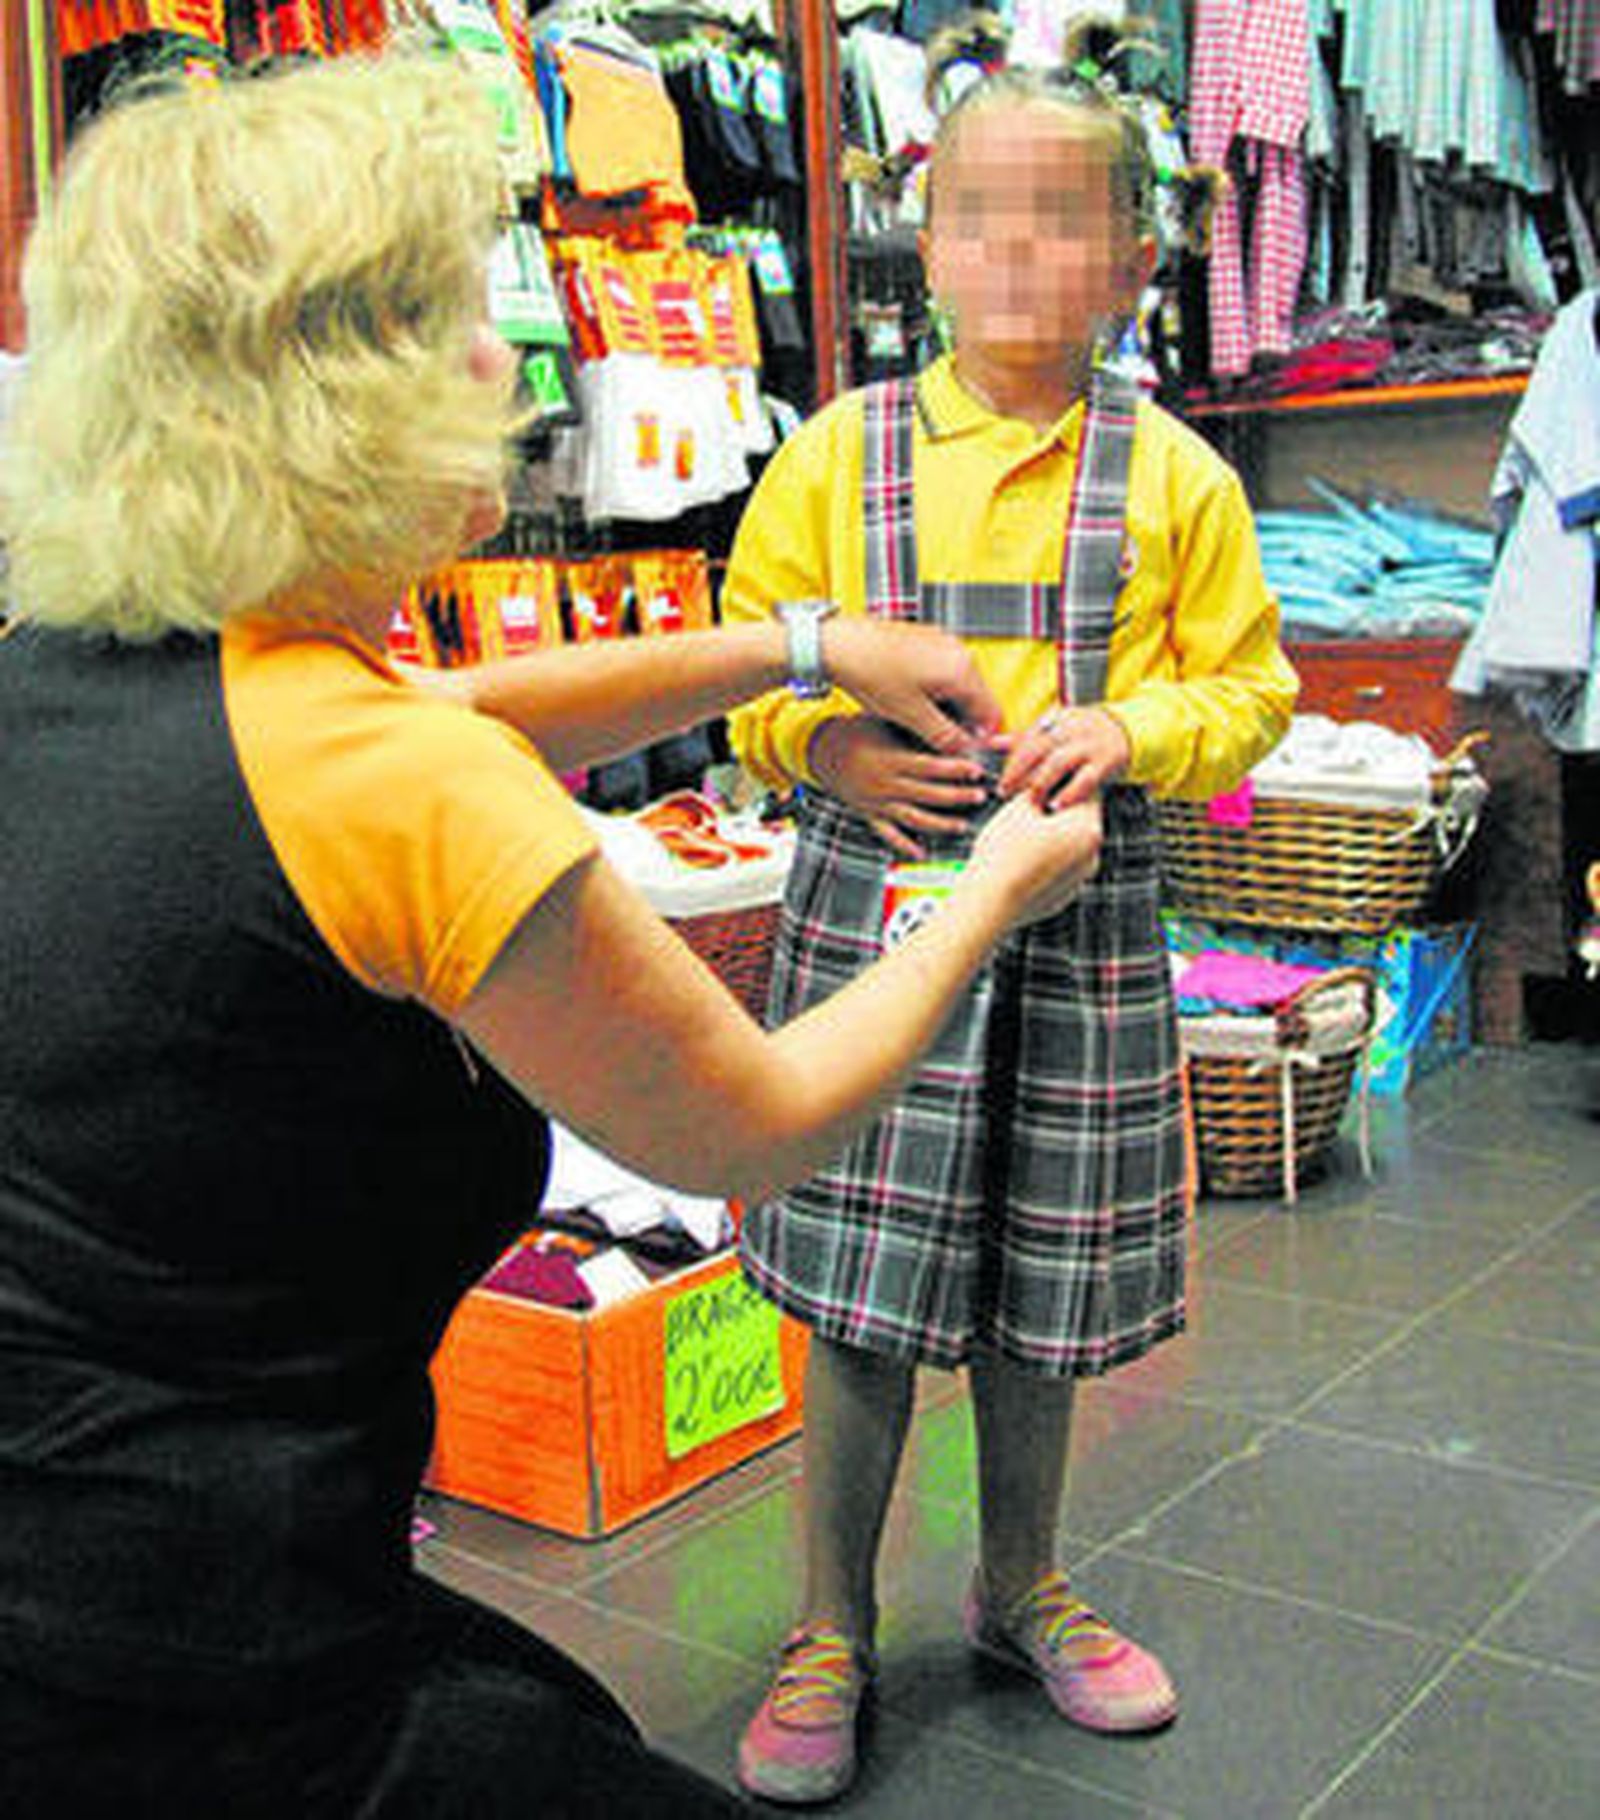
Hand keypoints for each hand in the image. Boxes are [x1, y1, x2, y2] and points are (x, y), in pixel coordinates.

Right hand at [811, 716, 990, 859]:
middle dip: (957, 797)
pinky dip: (905, 846)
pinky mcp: (869, 815)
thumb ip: (915, 729)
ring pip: (915, 818)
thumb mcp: (885, 722)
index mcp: (890, 759)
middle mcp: (885, 784)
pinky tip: (921, 853)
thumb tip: (950, 730)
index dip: (956, 770)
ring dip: (941, 824)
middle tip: (979, 796)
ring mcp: (878, 803)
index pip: (931, 767)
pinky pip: (888, 835)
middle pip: (928, 795)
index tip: (977, 770)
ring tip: (962, 825)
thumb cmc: (856, 732)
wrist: (822, 749)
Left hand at [821, 618, 1002, 756]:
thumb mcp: (910, 716)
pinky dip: (937, 688)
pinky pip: (944, 670)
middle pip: (978, 697)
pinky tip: (912, 698)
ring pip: (960, 684)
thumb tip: (962, 750)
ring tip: (921, 718)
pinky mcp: (927, 640)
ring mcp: (943, 642)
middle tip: (942, 739)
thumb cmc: (868, 671)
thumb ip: (944, 737)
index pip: (992, 712)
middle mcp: (958, 651)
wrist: (839, 643)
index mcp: (961, 669)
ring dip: (949, 706)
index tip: (969, 751)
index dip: (982, 738)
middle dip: (964, 721)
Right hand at [967, 793, 1102, 927]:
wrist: (989, 904)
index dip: (1061, 780)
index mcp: (1087, 827)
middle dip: (1056, 810)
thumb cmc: (1003, 851)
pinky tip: (1018, 862)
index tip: (1040, 782)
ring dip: (1051, 836)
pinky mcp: (1065, 896)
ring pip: (1069, 845)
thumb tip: (1045, 786)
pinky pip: (1059, 869)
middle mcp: (1093, 854)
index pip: (1085, 789)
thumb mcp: (1019, 808)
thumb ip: (1039, 790)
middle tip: (1025, 807)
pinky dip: (1045, 861)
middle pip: (1079, 819)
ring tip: (1017, 838)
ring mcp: (1080, 878)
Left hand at [998, 706, 1130, 808]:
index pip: (1027, 740)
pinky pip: (1084, 780)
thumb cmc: (1084, 734)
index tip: (1002, 781)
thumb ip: (1026, 738)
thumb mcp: (1056, 728)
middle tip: (1006, 792)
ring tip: (1031, 801)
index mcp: (1056, 720)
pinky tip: (1057, 806)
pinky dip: (1069, 794)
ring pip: (1058, 763)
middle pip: (1037, 750)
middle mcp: (1071, 729)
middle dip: (1018, 773)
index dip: (1012, 762)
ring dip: (1040, 784)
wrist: (1128, 730)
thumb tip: (992, 742)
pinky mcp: (1105, 762)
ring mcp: (1089, 744)